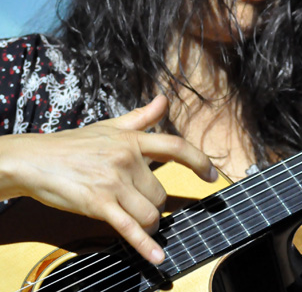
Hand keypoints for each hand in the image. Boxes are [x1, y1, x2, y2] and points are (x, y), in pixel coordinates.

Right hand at [0, 95, 215, 263]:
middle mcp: (127, 159)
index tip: (212, 175)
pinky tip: (157, 257)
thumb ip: (141, 117)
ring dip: (147, 222)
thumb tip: (164, 100)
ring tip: (134, 219)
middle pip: (162, 193)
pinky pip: (129, 228)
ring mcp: (114, 183)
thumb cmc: (73, 144)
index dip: (199, 161)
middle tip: (135, 200)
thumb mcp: (110, 126)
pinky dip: (144, 245)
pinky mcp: (99, 204)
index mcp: (133, 140)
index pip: (176, 147)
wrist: (34, 159)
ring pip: (151, 212)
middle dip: (153, 202)